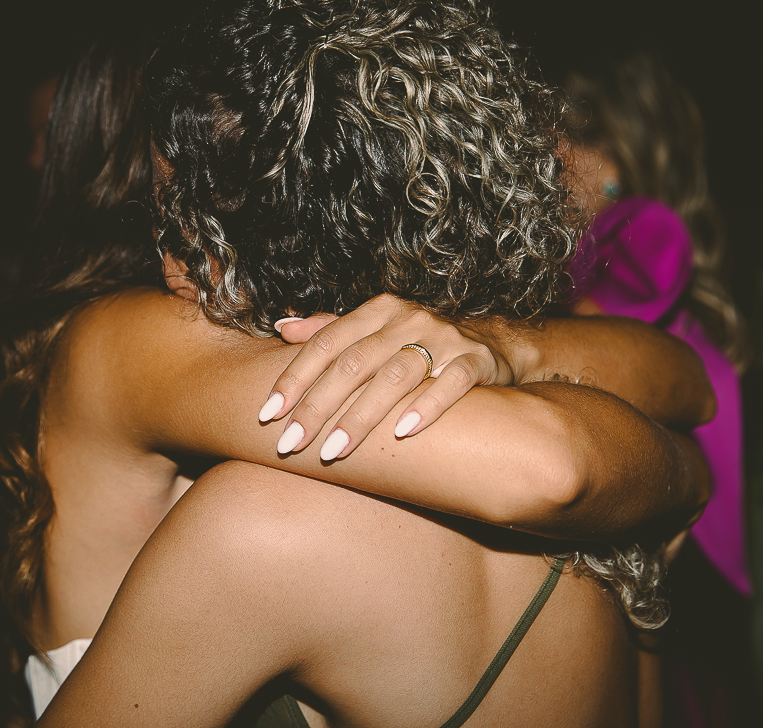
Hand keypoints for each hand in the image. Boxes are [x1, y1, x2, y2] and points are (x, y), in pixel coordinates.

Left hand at [257, 294, 517, 459]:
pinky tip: (402, 434)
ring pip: (396, 375)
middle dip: (318, 406)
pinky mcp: (475, 361)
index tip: (268, 415)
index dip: (294, 379)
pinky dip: (427, 406)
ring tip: (333, 452)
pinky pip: (450, 383)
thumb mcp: (375, 330)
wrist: (494, 344)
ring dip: (361, 416)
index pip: (326, 343)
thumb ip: (330, 329)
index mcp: (378, 311)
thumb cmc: (419, 343)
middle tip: (291, 444)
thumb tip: (282, 326)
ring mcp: (444, 338)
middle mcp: (407, 319)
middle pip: (354, 363)